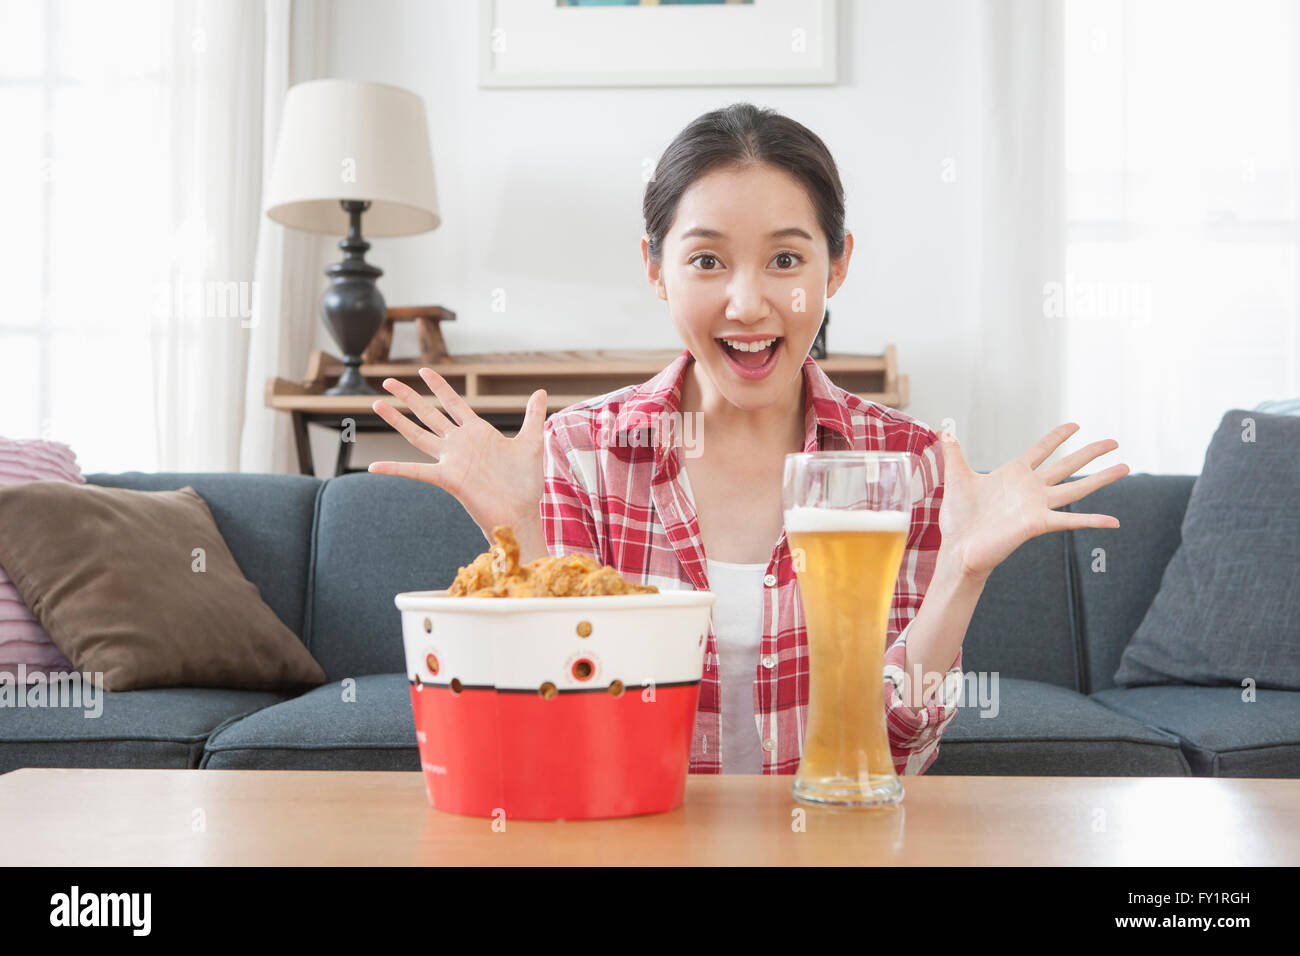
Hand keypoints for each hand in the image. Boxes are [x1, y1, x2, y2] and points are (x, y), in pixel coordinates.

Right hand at [367, 369, 547, 533]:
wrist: (522, 513)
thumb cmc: (526, 483)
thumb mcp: (532, 443)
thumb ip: (533, 416)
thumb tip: (541, 391)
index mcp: (478, 432)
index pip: (453, 403)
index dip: (439, 387)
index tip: (423, 370)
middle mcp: (460, 443)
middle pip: (429, 414)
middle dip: (409, 397)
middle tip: (387, 381)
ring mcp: (452, 460)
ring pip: (418, 435)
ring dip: (397, 420)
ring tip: (376, 404)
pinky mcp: (448, 478)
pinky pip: (417, 471)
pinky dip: (395, 469)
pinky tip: (374, 467)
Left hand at [936, 423, 1128, 579]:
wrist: (958, 547)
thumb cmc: (958, 518)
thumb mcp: (956, 478)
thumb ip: (954, 453)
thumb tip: (944, 431)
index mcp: (1014, 474)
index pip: (1041, 450)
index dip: (1057, 437)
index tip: (1075, 424)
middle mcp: (1031, 488)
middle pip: (1067, 465)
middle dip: (1090, 453)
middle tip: (1114, 441)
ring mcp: (1037, 505)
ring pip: (1076, 489)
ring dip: (1101, 479)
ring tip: (1126, 467)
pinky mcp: (1037, 523)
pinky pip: (1070, 520)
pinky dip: (1092, 521)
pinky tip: (1114, 522)